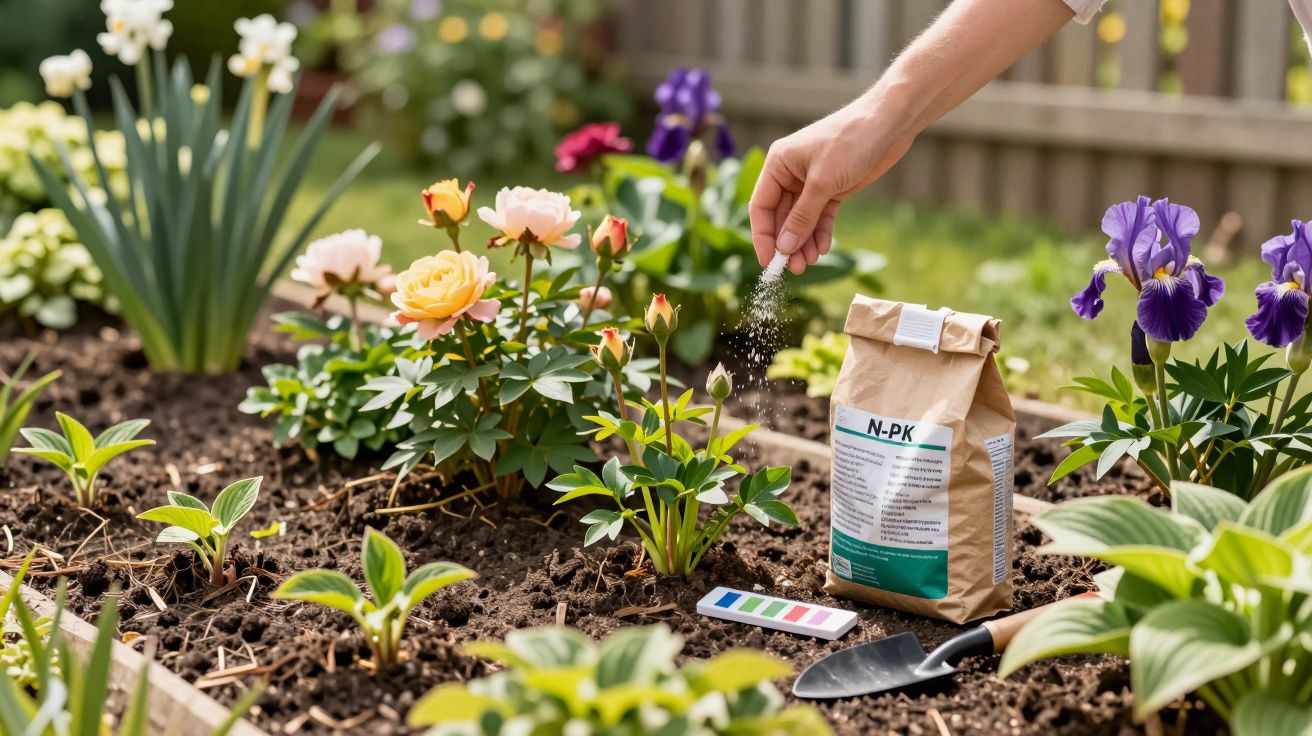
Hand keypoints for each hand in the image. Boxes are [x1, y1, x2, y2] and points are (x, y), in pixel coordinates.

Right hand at [749, 101, 911, 273]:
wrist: (889, 124)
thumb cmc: (850, 141)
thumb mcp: (822, 183)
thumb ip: (802, 217)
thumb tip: (783, 247)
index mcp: (778, 164)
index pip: (760, 206)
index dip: (762, 236)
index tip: (767, 262)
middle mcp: (791, 174)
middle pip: (781, 216)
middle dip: (787, 243)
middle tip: (794, 268)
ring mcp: (812, 182)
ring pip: (802, 219)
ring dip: (804, 242)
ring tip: (810, 262)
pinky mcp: (834, 188)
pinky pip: (821, 216)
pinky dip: (821, 232)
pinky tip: (823, 248)